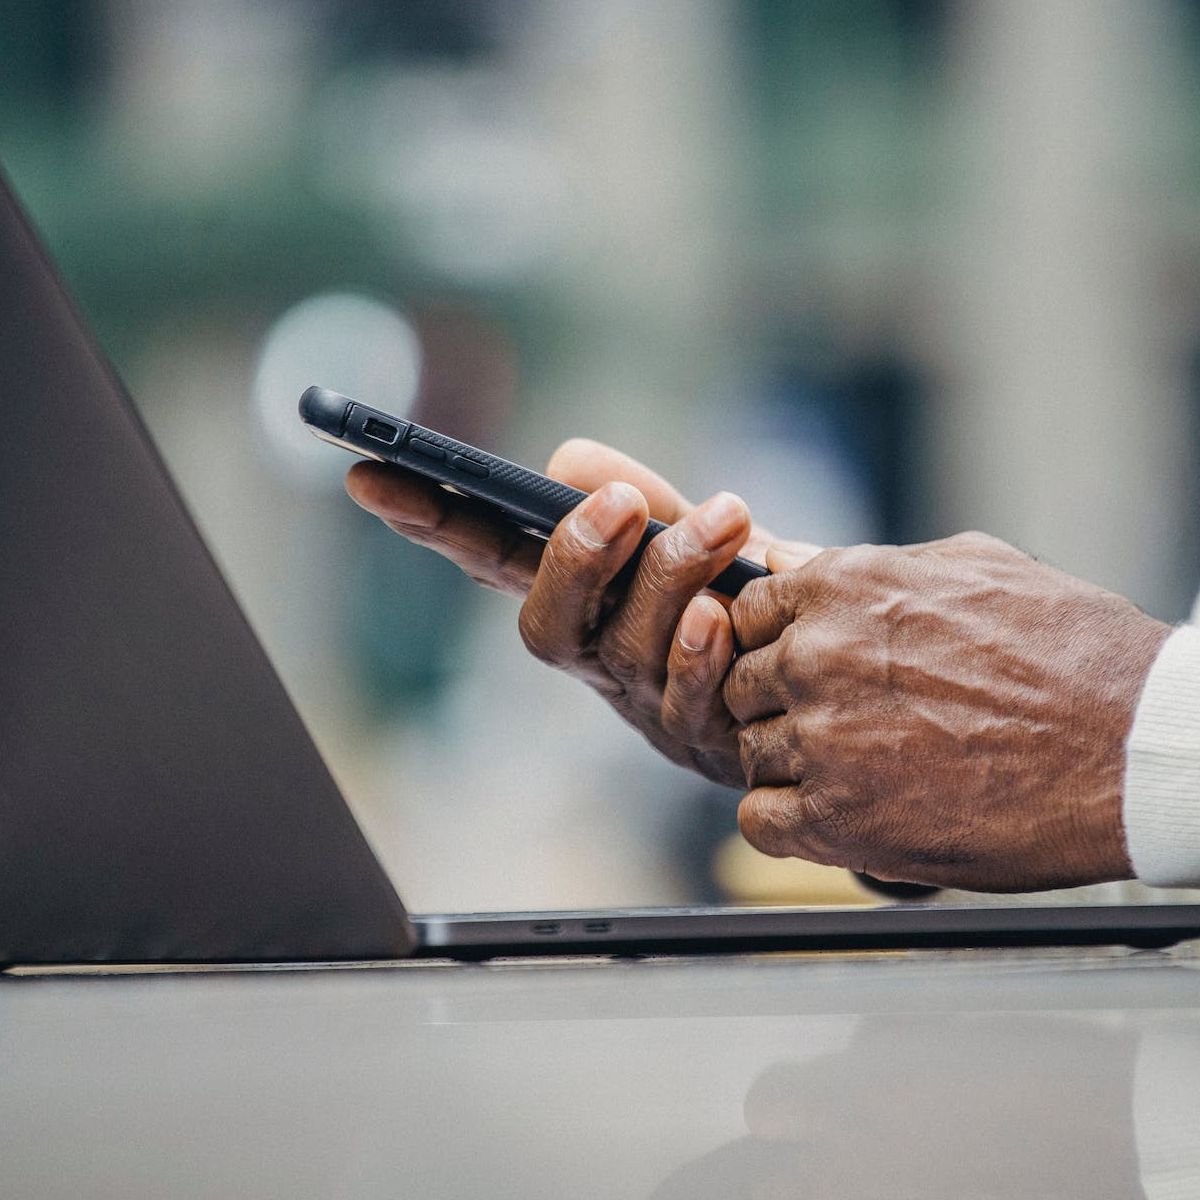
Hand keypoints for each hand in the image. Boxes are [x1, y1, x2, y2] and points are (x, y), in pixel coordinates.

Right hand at [345, 439, 791, 786]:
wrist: (832, 686)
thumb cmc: (746, 597)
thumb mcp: (692, 534)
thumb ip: (639, 498)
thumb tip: (572, 463)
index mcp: (577, 596)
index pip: (485, 556)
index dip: (426, 521)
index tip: (367, 476)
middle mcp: (595, 656)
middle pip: (546, 624)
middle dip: (572, 558)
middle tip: (616, 502)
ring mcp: (646, 701)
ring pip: (627, 648)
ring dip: (671, 573)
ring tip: (725, 514)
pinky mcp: (706, 736)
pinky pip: (691, 697)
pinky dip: (705, 652)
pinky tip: (729, 612)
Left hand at [719, 533, 1169, 890]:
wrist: (1136, 746)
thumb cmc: (1076, 653)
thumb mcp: (975, 570)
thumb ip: (870, 569)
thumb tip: (793, 559)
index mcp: (845, 587)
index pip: (752, 611)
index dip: (780, 643)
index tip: (815, 670)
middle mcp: (819, 656)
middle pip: (744, 684)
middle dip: (782, 704)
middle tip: (844, 728)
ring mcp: (824, 739)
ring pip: (752, 753)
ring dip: (793, 767)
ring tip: (865, 775)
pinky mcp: (841, 819)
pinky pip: (762, 821)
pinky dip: (793, 824)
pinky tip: (843, 817)